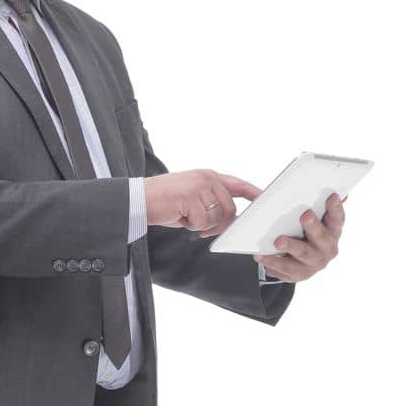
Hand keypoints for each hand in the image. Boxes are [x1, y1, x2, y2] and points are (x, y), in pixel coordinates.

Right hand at [145, 169, 262, 233]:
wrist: (139, 199)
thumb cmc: (163, 201)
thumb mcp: (191, 197)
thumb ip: (210, 202)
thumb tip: (227, 219)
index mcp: (208, 176)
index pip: (238, 184)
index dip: (253, 192)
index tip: (265, 199)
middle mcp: (207, 178)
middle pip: (229, 209)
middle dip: (219, 224)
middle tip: (202, 229)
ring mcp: (200, 187)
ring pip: (216, 218)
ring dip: (202, 225)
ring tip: (184, 217)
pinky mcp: (192, 198)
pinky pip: (202, 223)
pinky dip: (191, 226)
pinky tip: (178, 217)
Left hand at [252, 192, 345, 280]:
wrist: (299, 263)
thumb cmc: (308, 235)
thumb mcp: (317, 221)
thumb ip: (322, 208)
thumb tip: (337, 192)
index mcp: (333, 232)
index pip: (338, 219)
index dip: (336, 208)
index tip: (332, 196)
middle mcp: (327, 249)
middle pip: (321, 238)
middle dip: (314, 226)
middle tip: (305, 215)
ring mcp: (313, 264)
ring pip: (302, 255)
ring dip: (290, 247)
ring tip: (277, 241)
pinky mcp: (298, 275)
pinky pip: (284, 269)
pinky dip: (272, 262)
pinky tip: (261, 255)